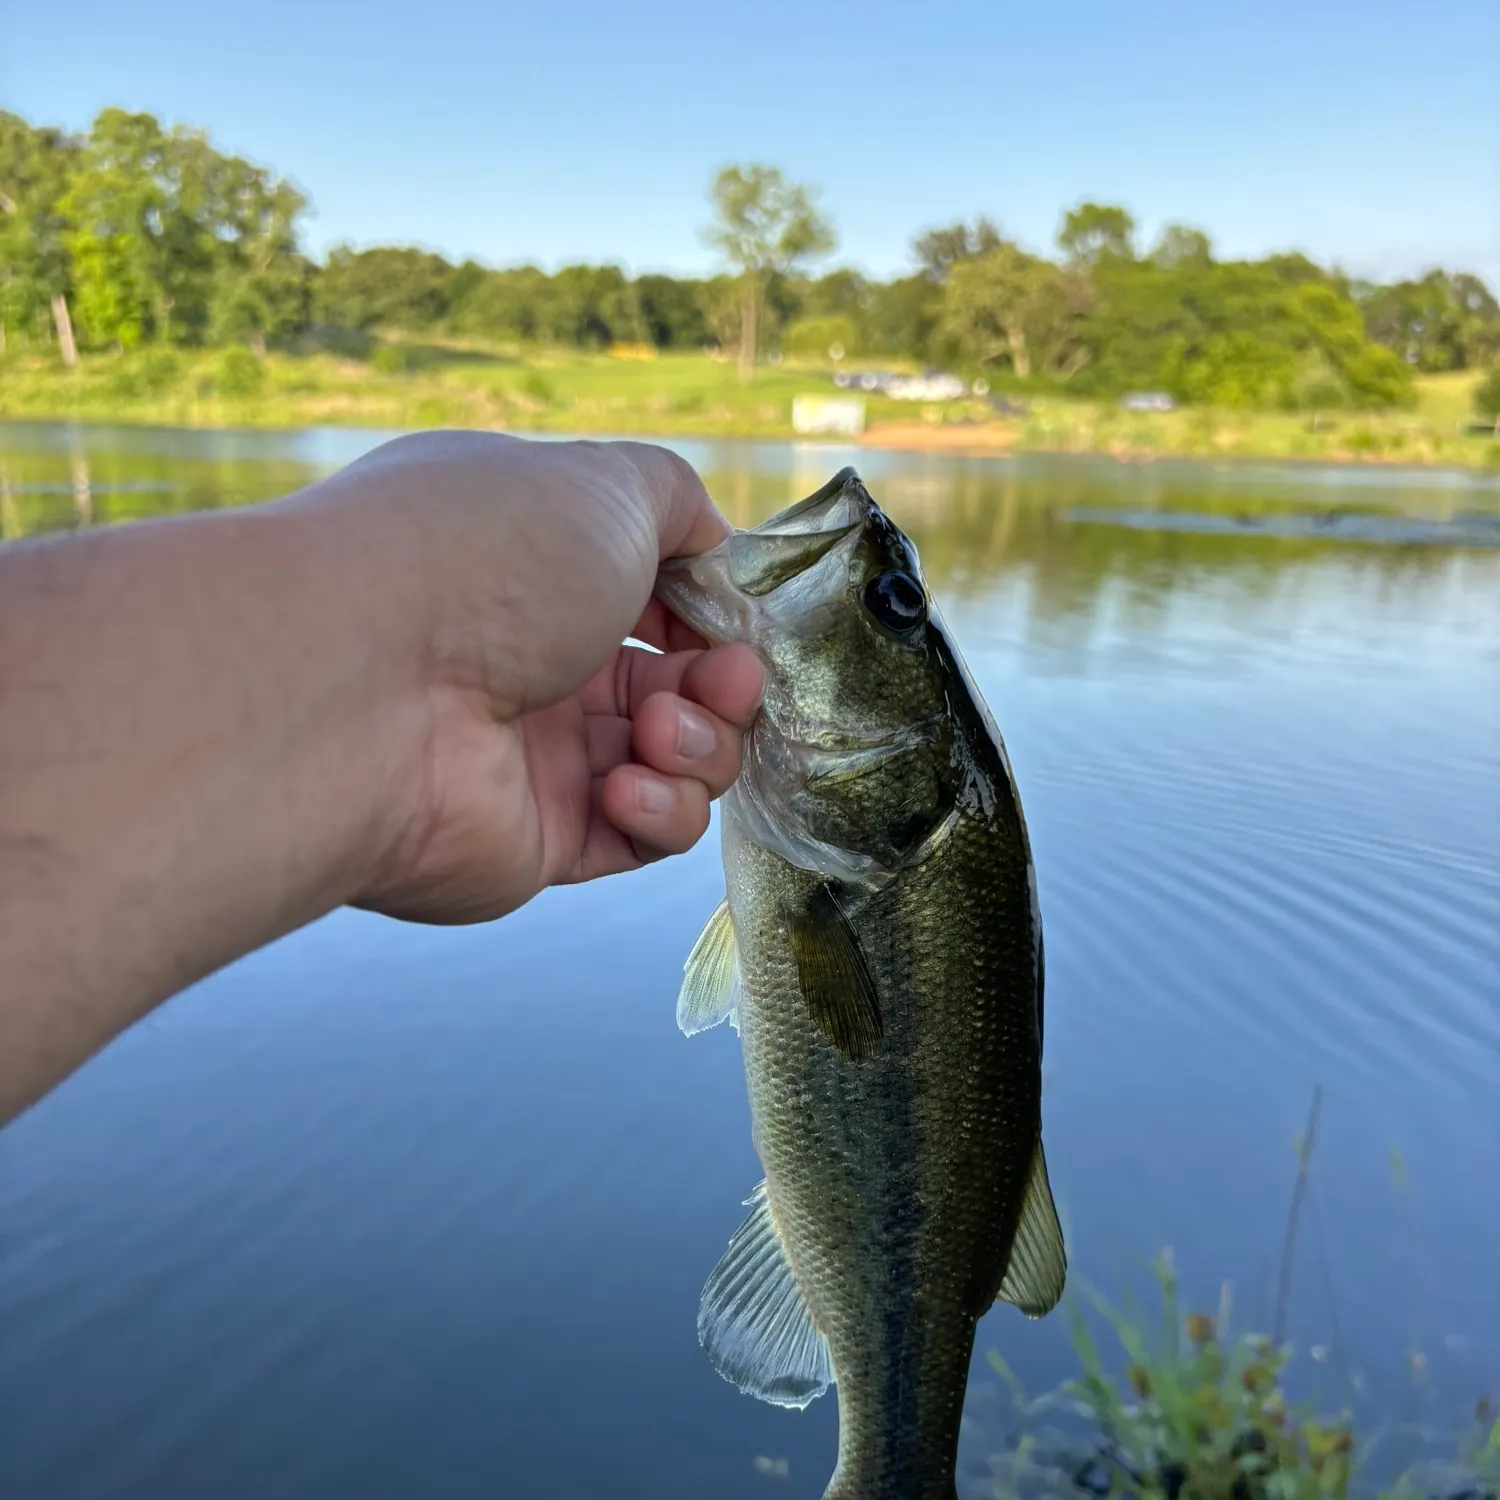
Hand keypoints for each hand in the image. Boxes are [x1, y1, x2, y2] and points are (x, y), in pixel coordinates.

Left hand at [308, 431, 763, 924]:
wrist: (370, 689)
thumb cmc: (484, 562)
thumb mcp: (601, 483)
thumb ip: (676, 499)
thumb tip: (714, 549)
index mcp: (535, 570)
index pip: (651, 596)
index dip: (709, 611)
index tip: (732, 618)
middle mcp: (529, 659)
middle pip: (674, 684)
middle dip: (723, 684)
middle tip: (726, 680)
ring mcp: (532, 755)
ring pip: (672, 762)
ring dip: (701, 746)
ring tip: (663, 731)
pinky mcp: (537, 840)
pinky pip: (638, 836)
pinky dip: (661, 812)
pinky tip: (625, 785)